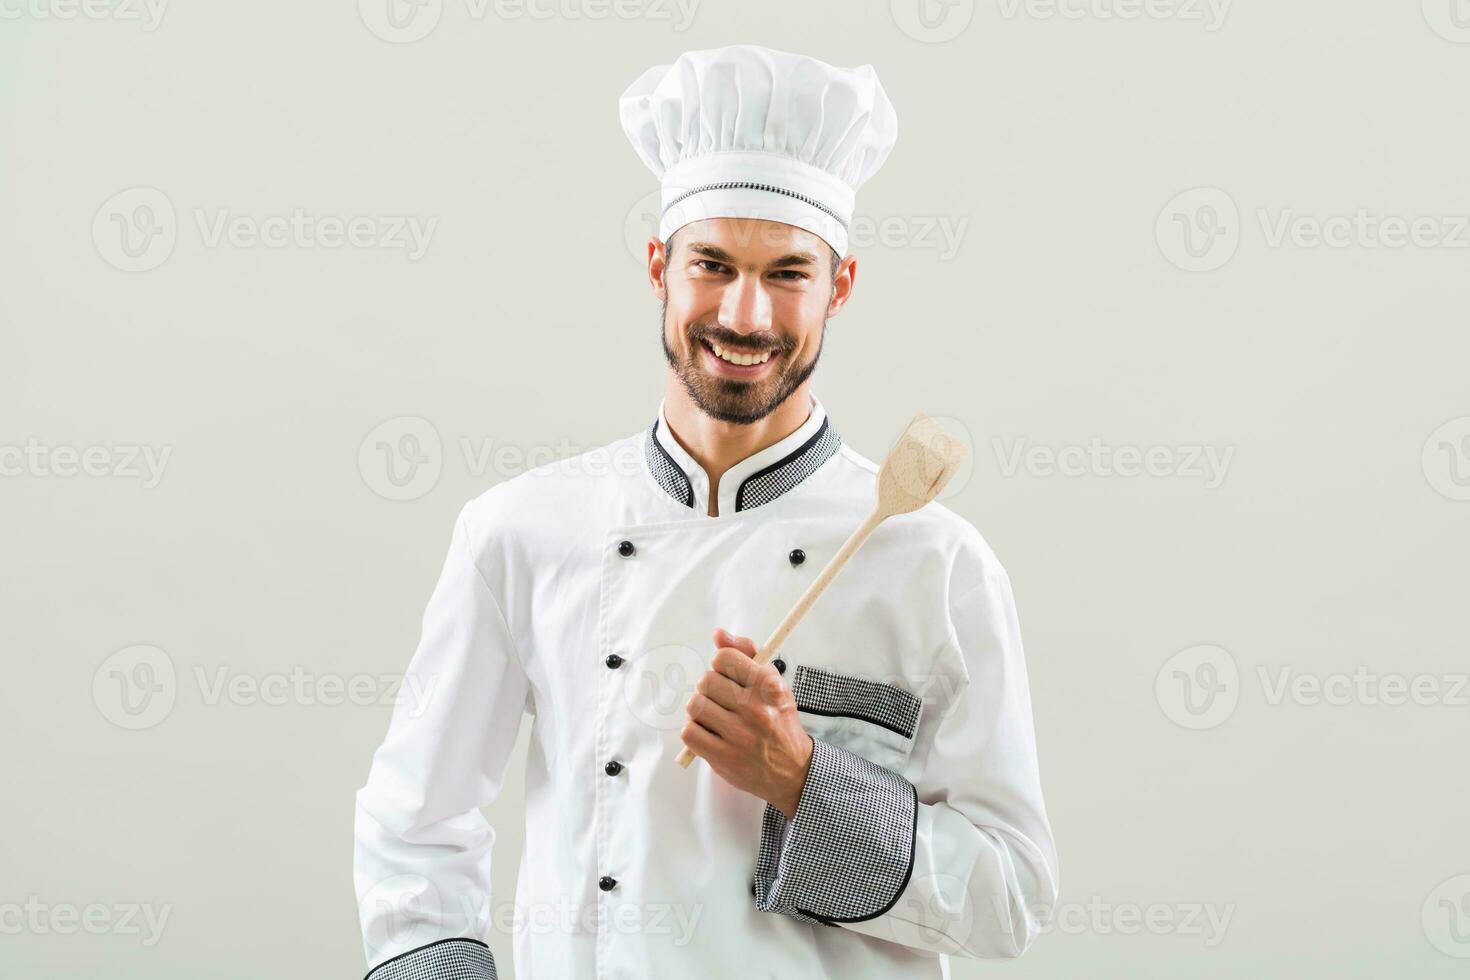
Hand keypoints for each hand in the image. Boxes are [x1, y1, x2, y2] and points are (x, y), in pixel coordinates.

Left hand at [681, 627, 812, 818]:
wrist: (792, 770)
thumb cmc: (778, 721)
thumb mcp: (773, 683)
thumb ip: (746, 654)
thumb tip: (718, 634)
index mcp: (769, 686)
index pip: (724, 658)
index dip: (721, 665)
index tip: (729, 675)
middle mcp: (755, 709)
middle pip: (706, 681)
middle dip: (710, 689)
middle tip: (723, 700)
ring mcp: (739, 736)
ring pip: (694, 706)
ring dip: (701, 710)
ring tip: (716, 718)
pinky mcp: (723, 758)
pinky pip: (689, 732)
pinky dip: (695, 731)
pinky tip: (710, 733)